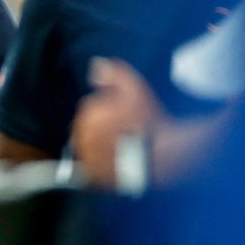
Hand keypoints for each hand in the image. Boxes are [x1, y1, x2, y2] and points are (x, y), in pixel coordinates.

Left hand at [72, 57, 159, 187]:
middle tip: (125, 132)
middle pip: (87, 129)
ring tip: (122, 147)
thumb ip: (113, 73)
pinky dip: (98, 167)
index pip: (90, 109)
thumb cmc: (150, 121)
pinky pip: (90, 172)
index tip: (125, 116)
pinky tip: (115, 162)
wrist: (164, 155)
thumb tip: (95, 65)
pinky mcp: (94, 179)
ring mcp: (86, 160)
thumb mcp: (134, 88)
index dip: (108, 111)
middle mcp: (80, 138)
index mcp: (86, 115)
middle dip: (101, 128)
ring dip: (99, 146)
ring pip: (88, 149)